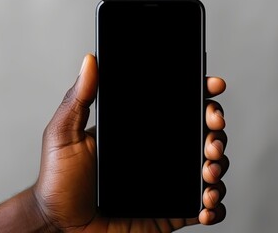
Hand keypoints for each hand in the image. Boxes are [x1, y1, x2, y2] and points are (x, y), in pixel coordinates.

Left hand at [32, 53, 228, 231]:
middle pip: (201, 135)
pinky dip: (215, 206)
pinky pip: (204, 207)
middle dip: (216, 131)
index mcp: (139, 133)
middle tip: (211, 136)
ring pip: (209, 168)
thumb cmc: (59, 183)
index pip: (177, 108)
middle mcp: (159, 154)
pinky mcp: (171, 211)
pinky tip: (206, 205)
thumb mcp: (64, 135)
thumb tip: (90, 61)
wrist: (62, 228)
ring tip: (209, 172)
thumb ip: (77, 99)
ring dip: (219, 167)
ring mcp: (168, 183)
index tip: (212, 87)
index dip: (200, 96)